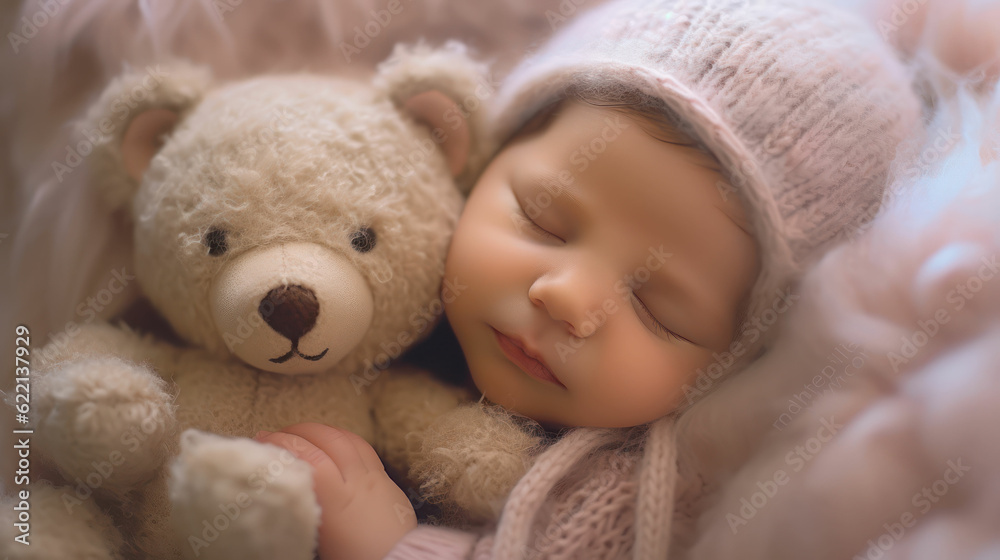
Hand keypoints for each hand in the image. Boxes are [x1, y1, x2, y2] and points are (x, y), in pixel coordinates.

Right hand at [255, 423, 416, 559]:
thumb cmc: (354, 559)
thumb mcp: (320, 537)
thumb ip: (302, 509)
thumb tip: (280, 490)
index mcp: (339, 501)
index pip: (309, 457)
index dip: (283, 443)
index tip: (263, 439)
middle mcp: (358, 483)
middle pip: (328, 441)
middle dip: (300, 430)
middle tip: (278, 433)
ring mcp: (377, 479)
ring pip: (349, 440)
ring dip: (323, 430)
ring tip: (304, 432)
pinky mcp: (389, 482)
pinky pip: (366, 450)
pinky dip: (346, 439)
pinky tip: (335, 441)